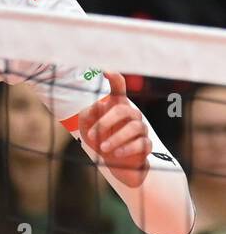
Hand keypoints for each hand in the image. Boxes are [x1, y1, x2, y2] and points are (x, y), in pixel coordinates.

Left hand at [78, 71, 150, 188]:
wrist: (112, 162)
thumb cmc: (98, 139)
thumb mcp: (87, 126)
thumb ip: (88, 114)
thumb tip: (95, 106)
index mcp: (116, 105)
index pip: (119, 87)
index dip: (115, 78)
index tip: (107, 71)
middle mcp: (131, 114)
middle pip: (123, 110)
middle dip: (106, 122)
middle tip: (91, 134)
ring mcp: (141, 129)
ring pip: (134, 127)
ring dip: (116, 138)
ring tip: (103, 147)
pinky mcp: (146, 145)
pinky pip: (142, 144)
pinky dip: (127, 149)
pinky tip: (115, 154)